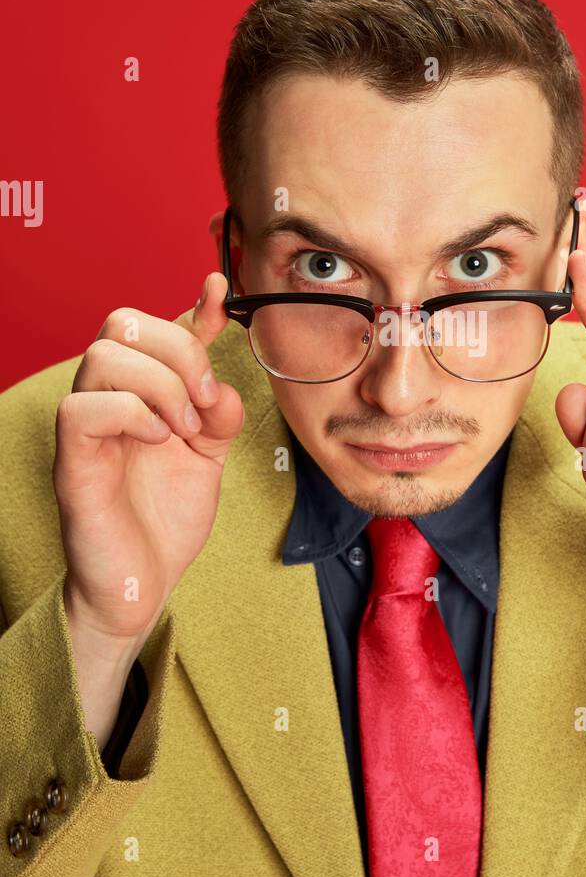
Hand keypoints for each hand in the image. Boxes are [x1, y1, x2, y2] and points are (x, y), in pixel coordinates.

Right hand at [54, 271, 244, 648]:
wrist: (141, 583)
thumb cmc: (165, 518)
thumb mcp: (209, 453)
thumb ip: (220, 411)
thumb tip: (221, 381)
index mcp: (142, 392)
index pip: (157, 328)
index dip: (192, 305)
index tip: (221, 293)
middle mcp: (109, 399)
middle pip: (123, 325)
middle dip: (178, 349)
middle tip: (204, 399)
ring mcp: (87, 427)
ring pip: (102, 357)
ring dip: (158, 384)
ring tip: (183, 428)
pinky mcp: (72, 460)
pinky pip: (82, 408)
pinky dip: (132, 415)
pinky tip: (158, 441)